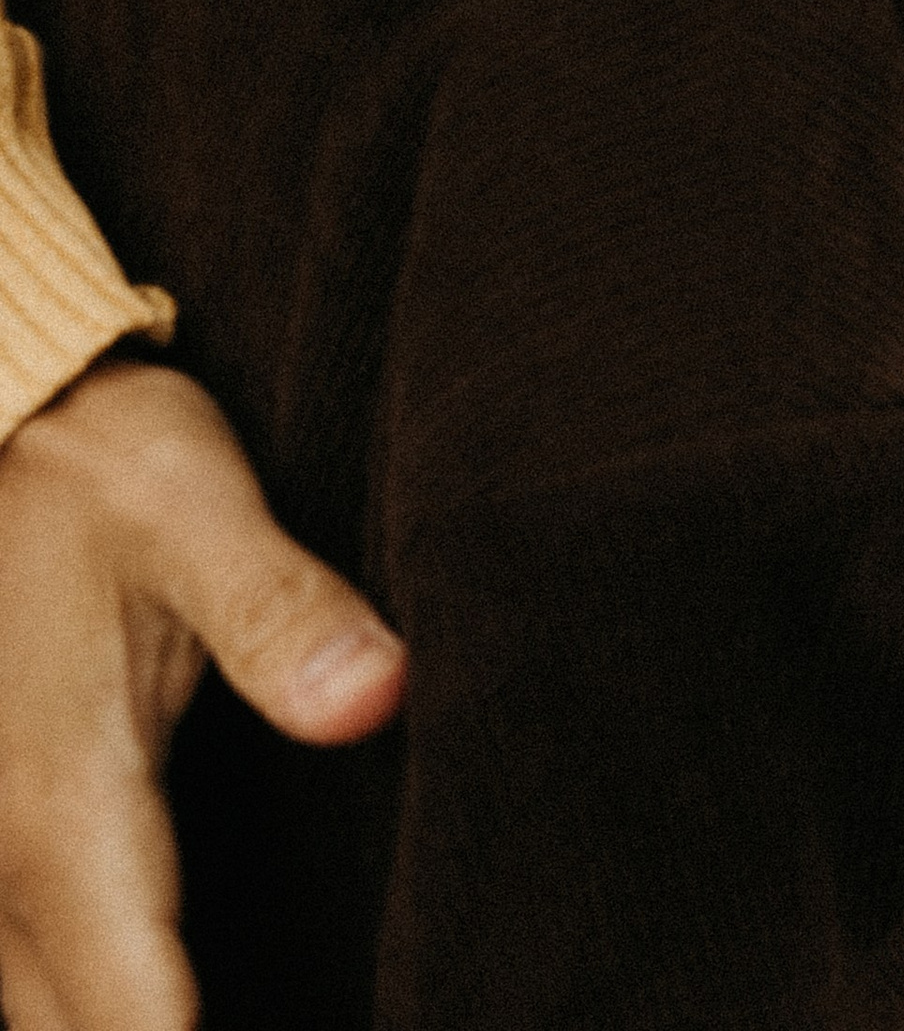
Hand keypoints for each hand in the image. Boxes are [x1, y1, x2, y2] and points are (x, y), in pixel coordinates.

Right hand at [0, 361, 404, 1030]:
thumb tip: (377, 698)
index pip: (140, 1020)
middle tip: (333, 1015)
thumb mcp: (197, 510)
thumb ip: (281, 612)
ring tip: (223, 1013)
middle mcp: (7, 867)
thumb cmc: (102, 467)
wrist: (4, 422)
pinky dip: (93, 1004)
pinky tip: (162, 995)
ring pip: (40, 1018)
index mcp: (66, 812)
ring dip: (126, 1028)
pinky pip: (27, 976)